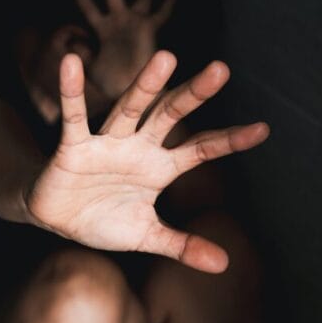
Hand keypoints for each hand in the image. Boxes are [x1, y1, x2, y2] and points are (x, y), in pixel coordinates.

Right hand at [25, 51, 268, 272]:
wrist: (58, 221)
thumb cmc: (105, 219)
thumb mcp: (148, 236)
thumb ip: (183, 246)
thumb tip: (225, 264)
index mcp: (160, 167)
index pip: (202, 149)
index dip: (230, 140)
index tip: (263, 129)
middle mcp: (139, 147)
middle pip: (171, 115)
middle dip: (194, 94)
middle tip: (221, 69)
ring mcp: (108, 144)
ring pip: (130, 109)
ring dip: (147, 85)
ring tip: (167, 58)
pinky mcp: (74, 148)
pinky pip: (74, 118)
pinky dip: (71, 92)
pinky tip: (72, 63)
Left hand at [70, 0, 178, 100]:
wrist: (133, 99)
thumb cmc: (111, 88)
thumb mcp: (89, 69)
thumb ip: (81, 53)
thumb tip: (72, 41)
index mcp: (105, 31)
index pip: (89, 7)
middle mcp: (122, 23)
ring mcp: (137, 25)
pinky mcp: (151, 31)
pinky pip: (163, 13)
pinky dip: (170, 0)